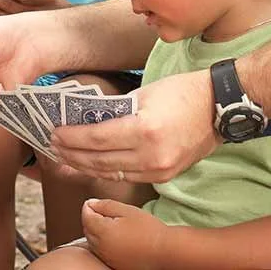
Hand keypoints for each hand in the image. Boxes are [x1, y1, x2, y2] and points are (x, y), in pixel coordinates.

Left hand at [53, 69, 218, 183]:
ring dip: (83, 166)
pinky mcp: (164, 177)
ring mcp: (159, 170)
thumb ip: (115, 111)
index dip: (71, 138)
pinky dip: (105, 171)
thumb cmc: (182, 93)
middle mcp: (152, 155)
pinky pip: (127, 176)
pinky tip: (90, 166)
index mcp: (145, 130)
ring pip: (110, 172)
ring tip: (64, 158)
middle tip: (52, 147)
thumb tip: (85, 121)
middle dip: (71, 154)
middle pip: (99, 160)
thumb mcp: (144, 94)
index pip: (96, 139)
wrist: (219, 108)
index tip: (54, 133)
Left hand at [82, 199, 170, 269]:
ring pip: (92, 241)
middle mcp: (101, 246)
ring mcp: (106, 257)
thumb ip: (106, 205)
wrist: (164, 250)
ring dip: (95, 232)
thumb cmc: (148, 229)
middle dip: (91, 219)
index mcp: (103, 231)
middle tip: (103, 212)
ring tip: (111, 225)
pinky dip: (102, 244)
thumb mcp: (127, 210)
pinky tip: (115, 238)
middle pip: (87, 229)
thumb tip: (91, 204)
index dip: (89, 206)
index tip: (95, 202)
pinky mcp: (113, 263)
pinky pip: (100, 252)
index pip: (86, 216)